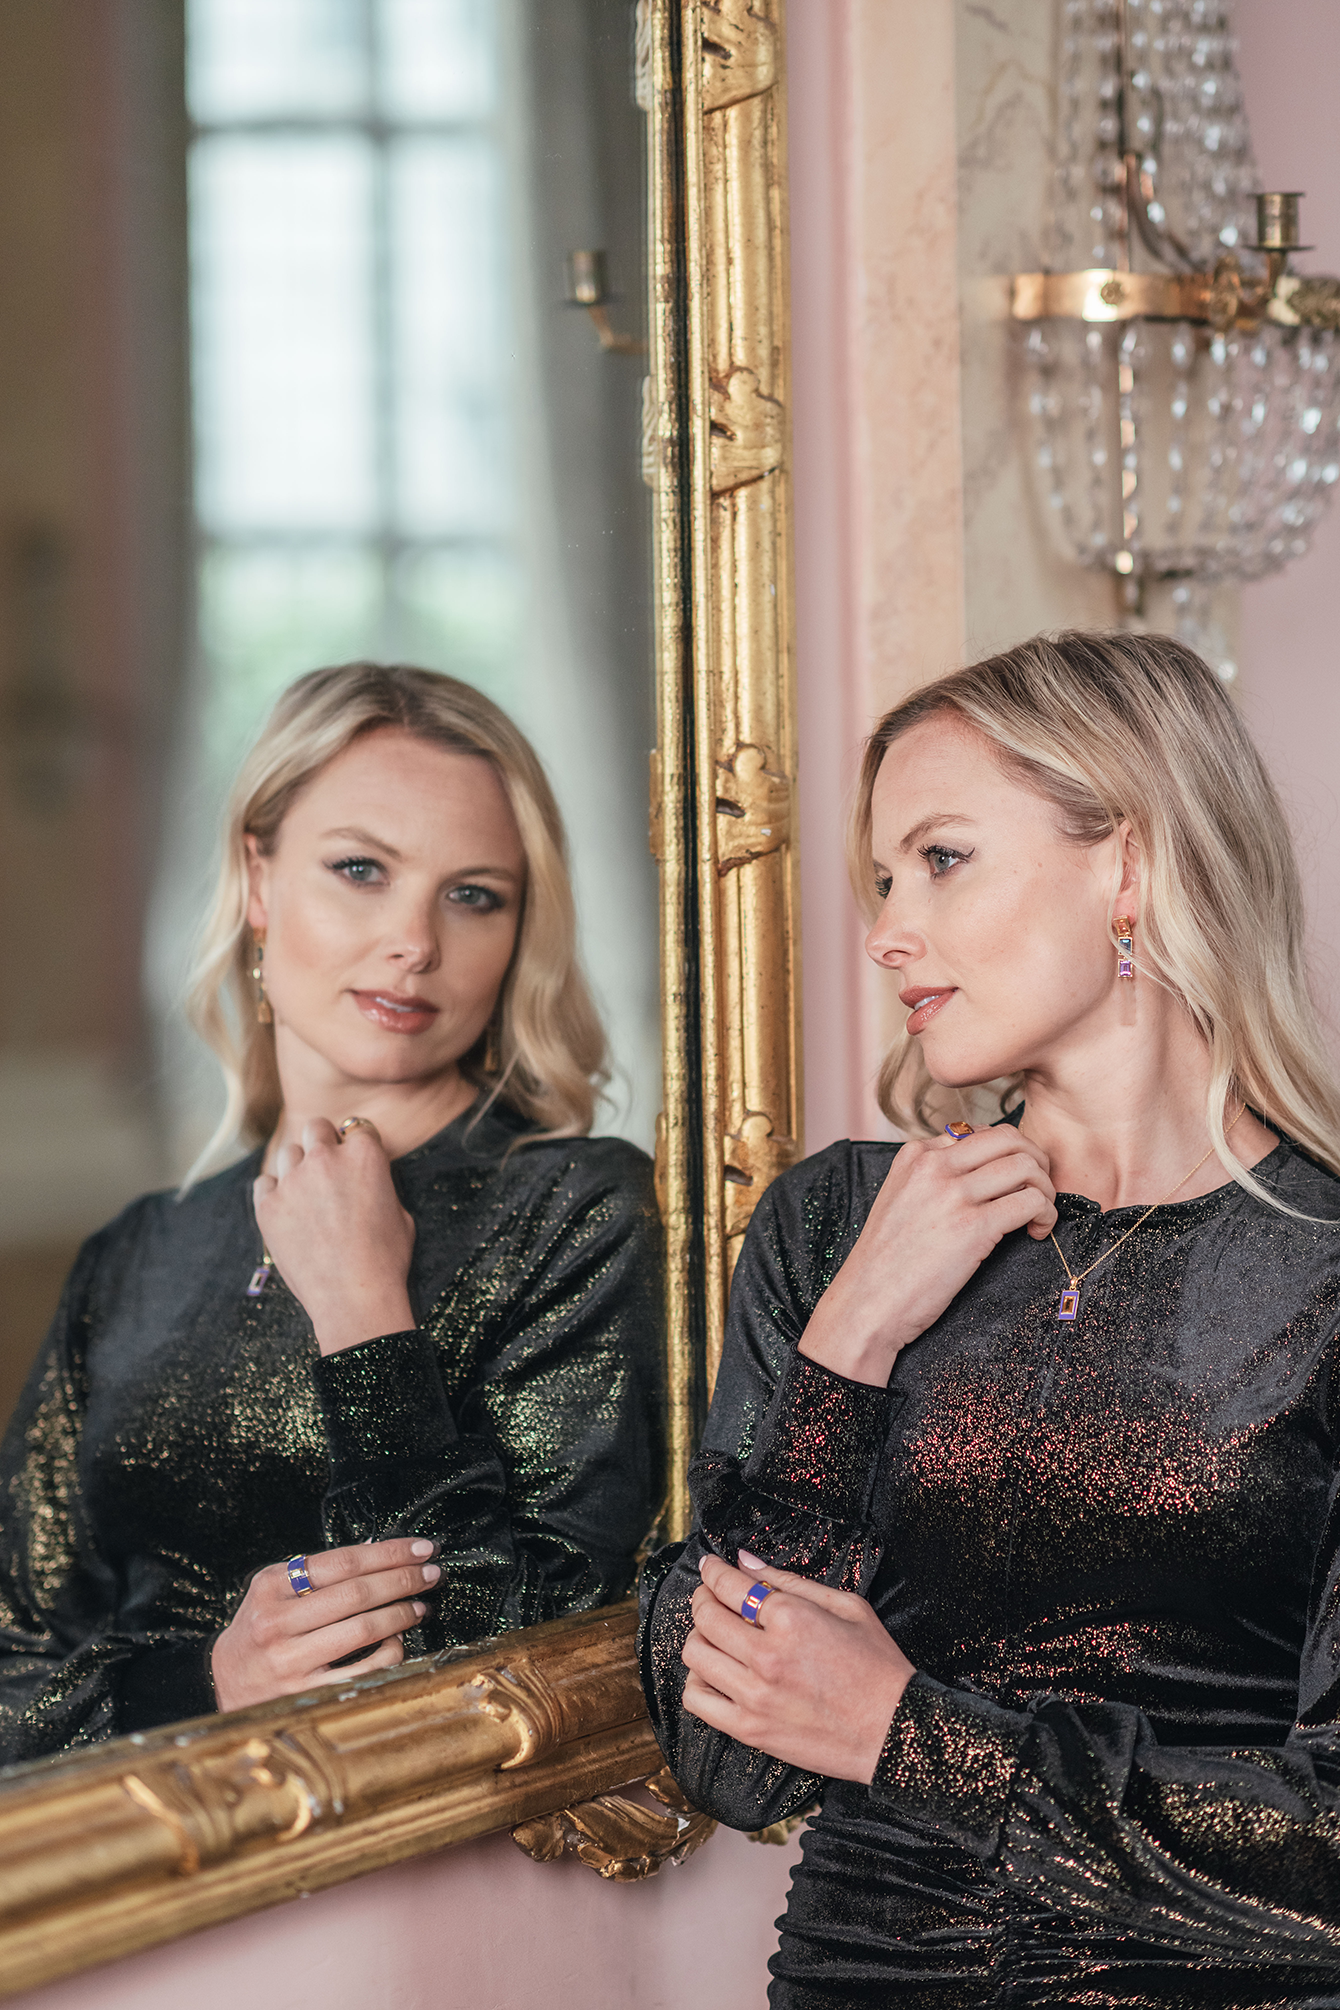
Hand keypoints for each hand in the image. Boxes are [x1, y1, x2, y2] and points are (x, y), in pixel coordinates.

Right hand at [211, 1538, 440, 1711]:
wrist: (223, 1685)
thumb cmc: (260, 1631)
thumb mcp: (274, 1591)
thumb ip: (319, 1572)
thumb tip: (378, 1551)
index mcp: (271, 1587)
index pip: (343, 1561)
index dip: (389, 1553)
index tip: (421, 1549)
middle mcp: (277, 1622)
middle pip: (357, 1593)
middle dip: (404, 1579)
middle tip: (432, 1573)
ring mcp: (290, 1661)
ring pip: (364, 1629)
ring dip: (402, 1613)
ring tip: (421, 1605)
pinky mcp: (306, 1694)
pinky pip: (363, 1670)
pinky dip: (390, 1652)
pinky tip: (399, 1641)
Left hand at [254, 1118, 415, 1353]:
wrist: (354, 1296)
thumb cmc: (386, 1258)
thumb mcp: (400, 1211)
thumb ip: (380, 1183)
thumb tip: (368, 1180)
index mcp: (365, 1154)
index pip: (357, 1128)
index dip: (357, 1145)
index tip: (355, 1161)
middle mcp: (326, 1158)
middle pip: (316, 1127)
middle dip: (323, 1142)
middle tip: (328, 1169)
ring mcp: (293, 1180)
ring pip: (288, 1153)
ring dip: (298, 1167)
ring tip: (308, 1195)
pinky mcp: (268, 1206)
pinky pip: (264, 1182)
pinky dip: (274, 1191)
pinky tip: (288, 1210)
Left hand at [682, 1551, 914, 1783]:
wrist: (893, 1731)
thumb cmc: (877, 1667)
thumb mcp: (846, 1606)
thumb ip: (791, 1580)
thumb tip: (746, 1561)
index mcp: (792, 1619)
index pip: (729, 1585)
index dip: (712, 1570)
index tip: (709, 1565)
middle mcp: (767, 1656)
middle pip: (706, 1617)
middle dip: (703, 1598)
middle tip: (711, 1595)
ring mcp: (755, 1696)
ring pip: (696, 1655)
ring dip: (700, 1637)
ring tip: (715, 1635)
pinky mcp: (750, 1730)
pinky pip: (697, 1701)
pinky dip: (697, 1682)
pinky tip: (715, 1674)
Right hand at [800, 1125, 1055, 1385]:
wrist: (867, 1304)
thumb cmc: (885, 1262)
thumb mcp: (899, 1200)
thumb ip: (931, 1178)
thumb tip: (982, 1173)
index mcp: (914, 1155)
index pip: (979, 1133)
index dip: (1005, 1155)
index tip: (1012, 1181)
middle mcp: (934, 1165)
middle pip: (1009, 1138)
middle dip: (1035, 1161)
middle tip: (1038, 1189)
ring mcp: (953, 1193)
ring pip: (1026, 1165)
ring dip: (1045, 1188)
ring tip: (1039, 1215)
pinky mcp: (973, 1226)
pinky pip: (1031, 1201)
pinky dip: (1045, 1214)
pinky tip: (1036, 1232)